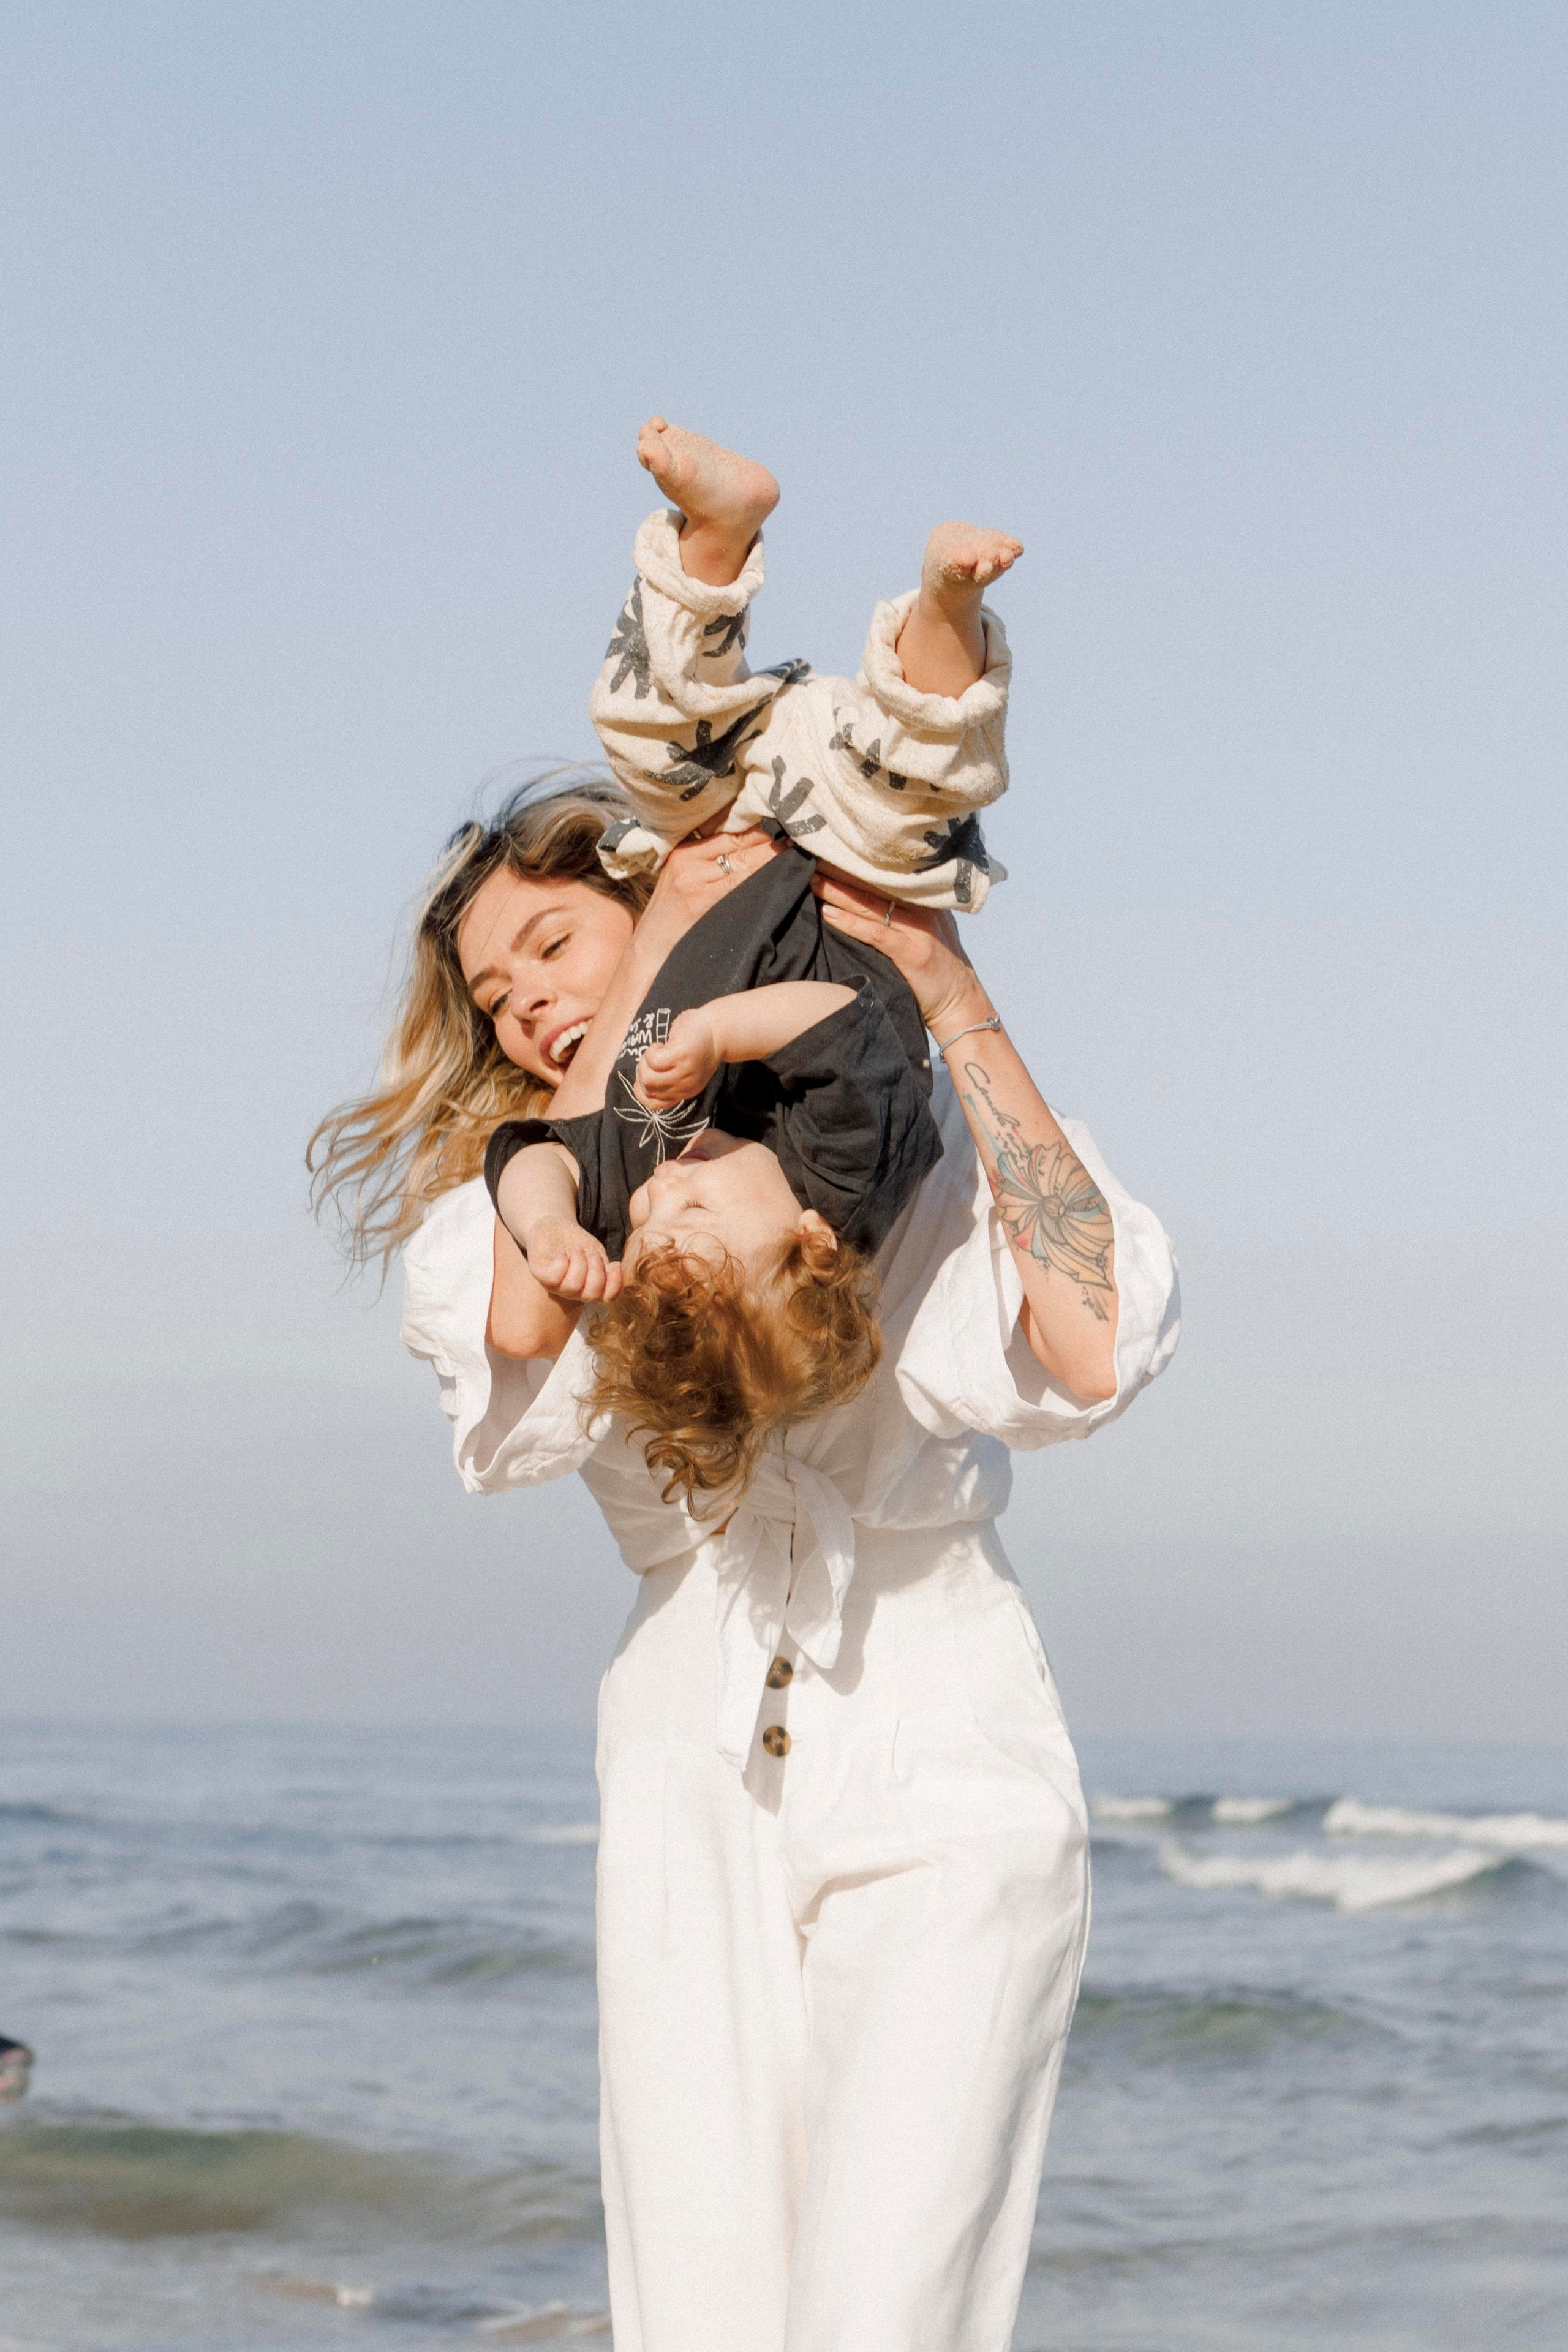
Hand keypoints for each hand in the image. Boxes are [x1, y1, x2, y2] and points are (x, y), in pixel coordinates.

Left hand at [522, 1215, 623, 1303]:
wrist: (554, 1224)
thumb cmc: (576, 1241)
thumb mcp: (595, 1252)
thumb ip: (605, 1265)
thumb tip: (615, 1269)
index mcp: (589, 1287)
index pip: (606, 1298)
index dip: (615, 1285)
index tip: (616, 1264)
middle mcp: (572, 1291)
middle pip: (590, 1294)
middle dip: (596, 1271)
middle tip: (593, 1253)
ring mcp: (555, 1285)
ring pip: (572, 1286)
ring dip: (579, 1263)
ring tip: (577, 1248)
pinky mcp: (540, 1275)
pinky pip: (553, 1278)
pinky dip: (561, 1262)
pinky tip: (561, 1253)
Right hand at [635, 825, 786, 965]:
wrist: (647, 952)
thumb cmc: (671, 920)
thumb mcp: (684, 882)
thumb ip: (709, 864)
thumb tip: (751, 851)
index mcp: (684, 849)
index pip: (729, 827)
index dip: (757, 826)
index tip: (782, 828)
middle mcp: (688, 857)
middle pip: (739, 837)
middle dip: (769, 839)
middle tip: (796, 841)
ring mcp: (694, 877)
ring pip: (743, 856)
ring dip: (771, 855)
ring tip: (794, 855)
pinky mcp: (700, 898)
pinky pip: (739, 880)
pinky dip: (761, 874)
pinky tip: (779, 875)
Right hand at [636, 1006, 721, 1106]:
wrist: (720, 1029)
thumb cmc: (698, 1045)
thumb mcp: (685, 1069)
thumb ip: (669, 1079)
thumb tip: (643, 1080)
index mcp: (685, 1092)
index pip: (654, 1104)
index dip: (642, 1091)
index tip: (644, 1075)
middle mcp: (685, 1087)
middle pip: (648, 1089)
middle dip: (642, 1071)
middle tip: (653, 1057)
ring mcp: (684, 1072)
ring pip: (648, 1078)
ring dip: (645, 1062)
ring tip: (657, 1051)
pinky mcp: (681, 1056)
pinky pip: (654, 1061)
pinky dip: (652, 1051)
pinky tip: (661, 1044)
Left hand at [810, 868, 990, 1034]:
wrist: (963, 1005)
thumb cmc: (940, 971)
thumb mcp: (931, 932)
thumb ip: (911, 914)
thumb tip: (880, 898)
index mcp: (926, 900)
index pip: (886, 875)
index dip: (858, 862)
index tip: (831, 849)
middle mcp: (923, 909)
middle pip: (876, 883)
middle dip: (842, 870)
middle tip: (812, 856)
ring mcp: (919, 930)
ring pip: (872, 904)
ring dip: (838, 892)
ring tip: (813, 881)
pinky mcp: (913, 953)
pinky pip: (877, 934)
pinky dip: (851, 923)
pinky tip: (829, 915)